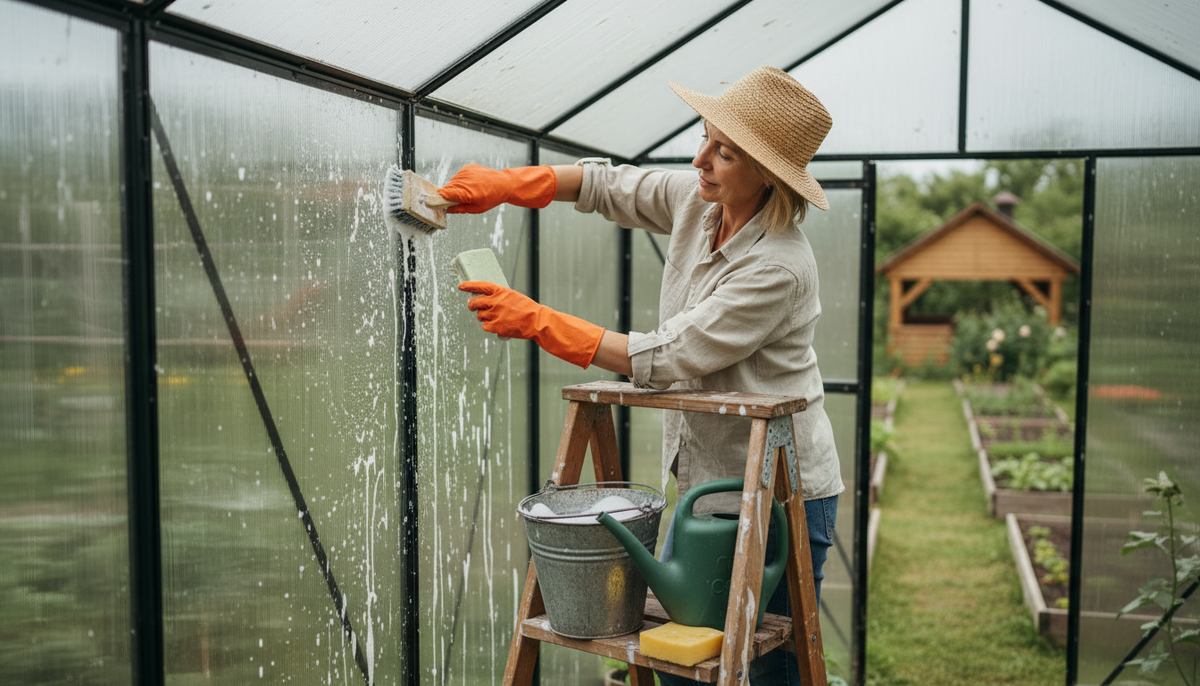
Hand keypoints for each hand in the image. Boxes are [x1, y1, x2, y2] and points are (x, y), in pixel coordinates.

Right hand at [437, 164, 557, 213]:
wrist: (504, 184)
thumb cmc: (492, 197)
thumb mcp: (477, 208)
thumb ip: (460, 209)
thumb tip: (448, 210)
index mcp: (466, 192)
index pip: (445, 194)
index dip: (438, 199)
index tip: (433, 202)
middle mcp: (465, 181)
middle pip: (447, 188)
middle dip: (449, 194)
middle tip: (456, 200)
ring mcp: (466, 172)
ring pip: (453, 182)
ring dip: (455, 187)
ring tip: (466, 192)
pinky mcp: (468, 167)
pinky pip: (459, 175)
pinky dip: (461, 180)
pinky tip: (470, 184)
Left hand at [459, 281, 603, 368]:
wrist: (537, 321)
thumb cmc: (528, 309)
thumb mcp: (514, 297)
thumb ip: (500, 298)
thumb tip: (487, 303)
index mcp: (500, 291)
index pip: (480, 285)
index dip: (469, 285)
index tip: (461, 286)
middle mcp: (495, 301)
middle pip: (475, 303)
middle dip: (471, 305)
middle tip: (472, 306)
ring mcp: (495, 314)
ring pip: (480, 316)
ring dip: (483, 318)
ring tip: (494, 318)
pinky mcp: (496, 326)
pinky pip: (485, 327)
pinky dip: (490, 328)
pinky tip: (498, 327)